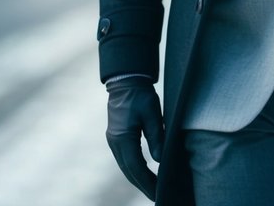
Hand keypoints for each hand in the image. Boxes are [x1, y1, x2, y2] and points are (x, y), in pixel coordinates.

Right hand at [106, 77, 164, 199]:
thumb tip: (160, 160)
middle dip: (143, 185)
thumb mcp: (152, 114)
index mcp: (123, 137)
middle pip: (128, 171)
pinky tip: (144, 174)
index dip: (147, 182)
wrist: (125, 80)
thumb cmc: (140, 95)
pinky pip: (124, 159)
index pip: (136, 167)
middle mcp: (115, 142)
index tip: (158, 193)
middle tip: (157, 197)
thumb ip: (156, 136)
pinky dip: (134, 169)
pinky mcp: (116, 137)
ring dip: (137, 179)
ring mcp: (113, 140)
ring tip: (152, 189)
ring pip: (125, 166)